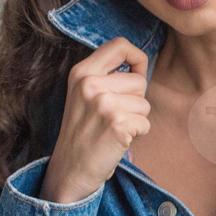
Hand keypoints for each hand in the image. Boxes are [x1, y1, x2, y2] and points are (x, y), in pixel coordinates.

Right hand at [40, 37, 151, 201]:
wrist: (70, 170)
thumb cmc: (83, 133)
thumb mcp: (84, 95)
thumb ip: (106, 76)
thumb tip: (140, 64)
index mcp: (81, 72)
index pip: (120, 44)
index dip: (137, 58)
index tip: (137, 73)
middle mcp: (90, 83)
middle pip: (139, 80)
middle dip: (135, 100)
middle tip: (112, 117)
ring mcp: (103, 103)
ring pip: (144, 103)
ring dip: (136, 119)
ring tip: (113, 129)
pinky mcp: (117, 123)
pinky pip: (145, 123)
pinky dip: (137, 134)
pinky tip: (117, 141)